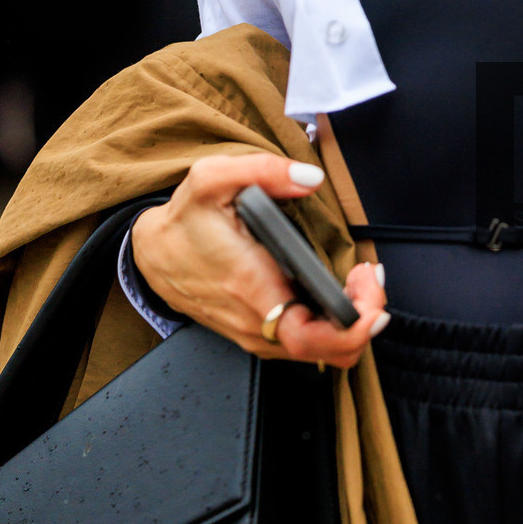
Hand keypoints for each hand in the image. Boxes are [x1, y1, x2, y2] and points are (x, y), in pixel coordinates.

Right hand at [131, 152, 388, 369]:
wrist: (154, 254)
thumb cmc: (185, 221)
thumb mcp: (213, 178)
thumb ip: (264, 171)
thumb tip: (309, 179)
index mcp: (251, 289)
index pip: (308, 337)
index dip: (351, 326)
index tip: (369, 293)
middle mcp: (256, 322)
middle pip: (328, 351)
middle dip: (364, 319)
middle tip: (369, 277)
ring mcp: (257, 334)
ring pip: (321, 352)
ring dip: (351, 321)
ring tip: (359, 281)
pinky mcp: (259, 335)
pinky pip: (307, 345)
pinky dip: (334, 325)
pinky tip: (340, 293)